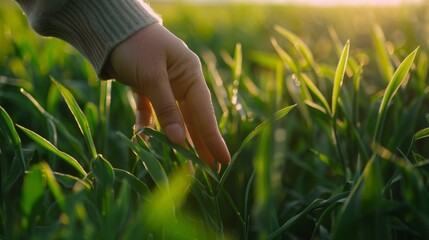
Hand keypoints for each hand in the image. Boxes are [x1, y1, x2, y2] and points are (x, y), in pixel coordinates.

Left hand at [106, 23, 230, 169]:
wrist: (110, 28)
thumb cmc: (136, 45)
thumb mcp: (152, 76)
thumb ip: (166, 110)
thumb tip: (180, 142)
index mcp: (190, 74)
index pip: (204, 112)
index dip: (213, 138)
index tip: (223, 161)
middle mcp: (181, 82)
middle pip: (192, 119)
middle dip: (199, 145)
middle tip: (209, 172)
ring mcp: (165, 85)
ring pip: (173, 119)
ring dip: (176, 141)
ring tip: (183, 166)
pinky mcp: (146, 88)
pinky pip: (151, 111)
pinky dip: (148, 124)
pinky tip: (145, 139)